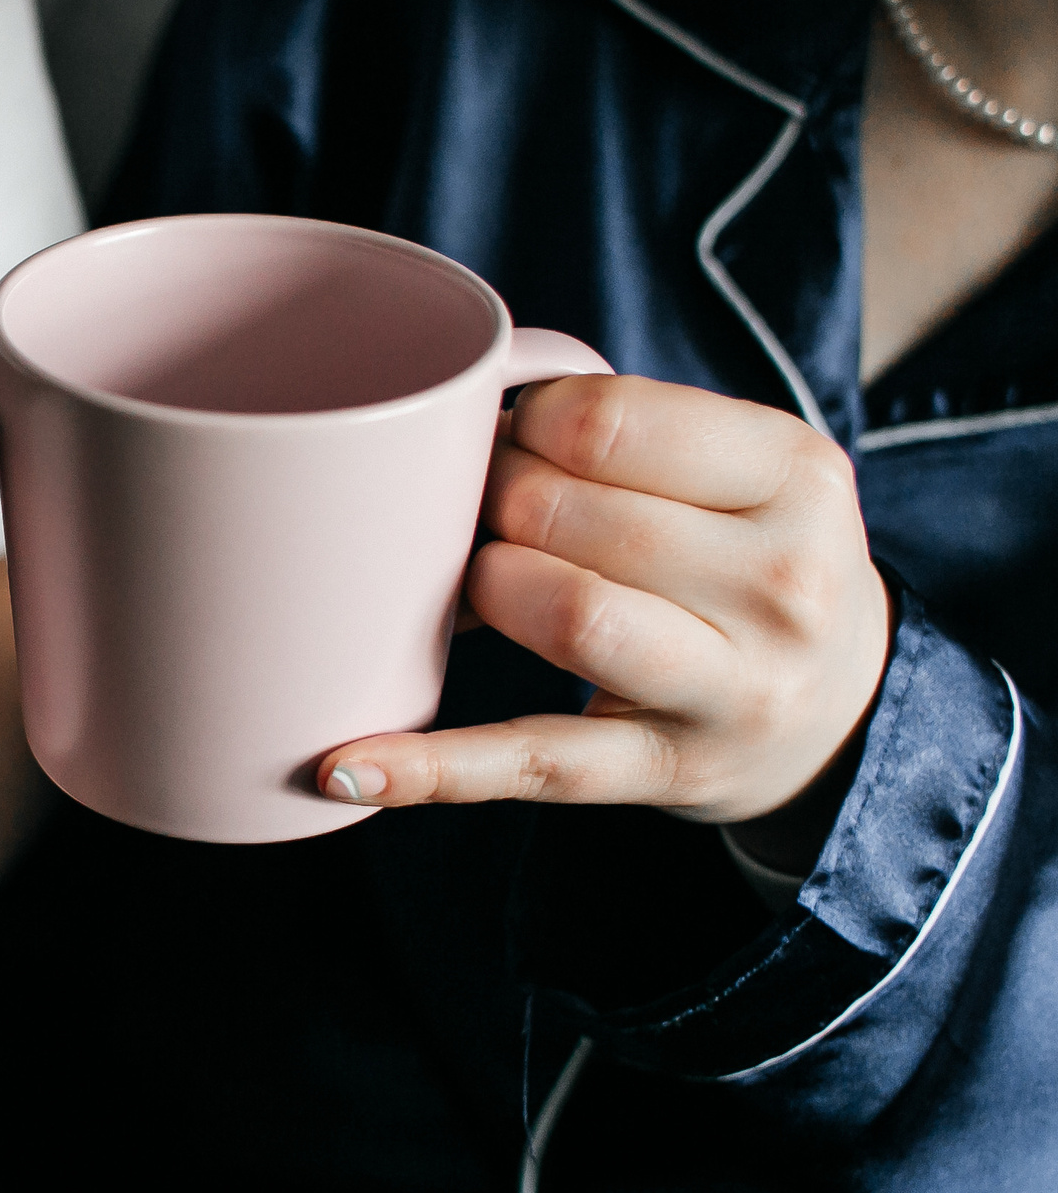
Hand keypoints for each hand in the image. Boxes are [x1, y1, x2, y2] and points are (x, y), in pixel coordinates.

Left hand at [319, 376, 892, 859]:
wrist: (845, 710)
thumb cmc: (748, 562)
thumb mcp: (741, 474)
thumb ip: (627, 432)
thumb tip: (453, 424)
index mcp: (794, 474)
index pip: (603, 422)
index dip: (522, 427)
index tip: (515, 443)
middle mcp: (781, 580)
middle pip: (568, 516)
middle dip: (492, 507)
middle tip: (484, 518)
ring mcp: (732, 685)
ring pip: (565, 616)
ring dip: (486, 592)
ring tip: (477, 592)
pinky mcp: (668, 767)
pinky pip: (534, 763)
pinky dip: (431, 769)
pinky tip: (347, 768)